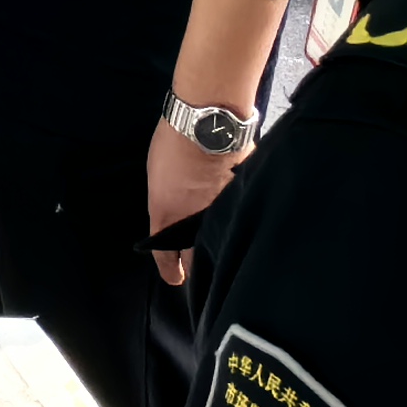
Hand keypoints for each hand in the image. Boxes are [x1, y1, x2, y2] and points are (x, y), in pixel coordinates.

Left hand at [147, 122, 242, 288]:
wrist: (207, 126)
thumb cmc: (173, 146)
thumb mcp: (159, 180)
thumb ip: (168, 203)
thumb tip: (179, 211)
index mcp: (168, 219)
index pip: (167, 259)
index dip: (171, 272)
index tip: (175, 279)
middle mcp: (197, 225)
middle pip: (200, 260)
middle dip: (201, 267)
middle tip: (202, 269)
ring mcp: (225, 215)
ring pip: (224, 242)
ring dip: (223, 244)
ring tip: (225, 247)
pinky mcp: (247, 201)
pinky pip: (244, 218)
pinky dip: (243, 220)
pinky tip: (246, 219)